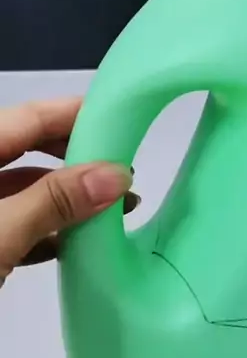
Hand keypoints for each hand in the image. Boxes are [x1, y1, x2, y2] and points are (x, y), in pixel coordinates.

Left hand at [0, 97, 137, 286]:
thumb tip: (118, 175)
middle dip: (77, 159)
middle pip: (28, 150)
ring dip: (68, 200)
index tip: (123, 121)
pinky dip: (48, 231)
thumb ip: (54, 200)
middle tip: (123, 170)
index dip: (75, 115)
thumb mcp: (1, 230)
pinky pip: (16, 226)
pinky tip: (82, 242)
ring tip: (117, 209)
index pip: (29, 117)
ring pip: (24, 192)